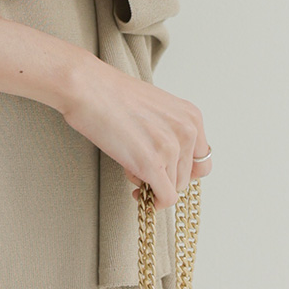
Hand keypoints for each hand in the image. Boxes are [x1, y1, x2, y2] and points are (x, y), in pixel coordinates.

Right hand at [57, 53, 212, 207]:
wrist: (87, 88)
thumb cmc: (112, 94)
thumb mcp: (156, 108)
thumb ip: (170, 132)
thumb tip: (171, 165)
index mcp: (191, 116)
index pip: (202, 159)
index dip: (183, 170)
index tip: (167, 172)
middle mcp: (187, 131)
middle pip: (187, 177)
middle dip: (164, 178)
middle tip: (141, 170)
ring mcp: (170, 148)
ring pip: (173, 188)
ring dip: (152, 185)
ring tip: (131, 168)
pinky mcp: (151, 164)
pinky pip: (165, 198)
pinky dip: (153, 201)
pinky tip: (137, 192)